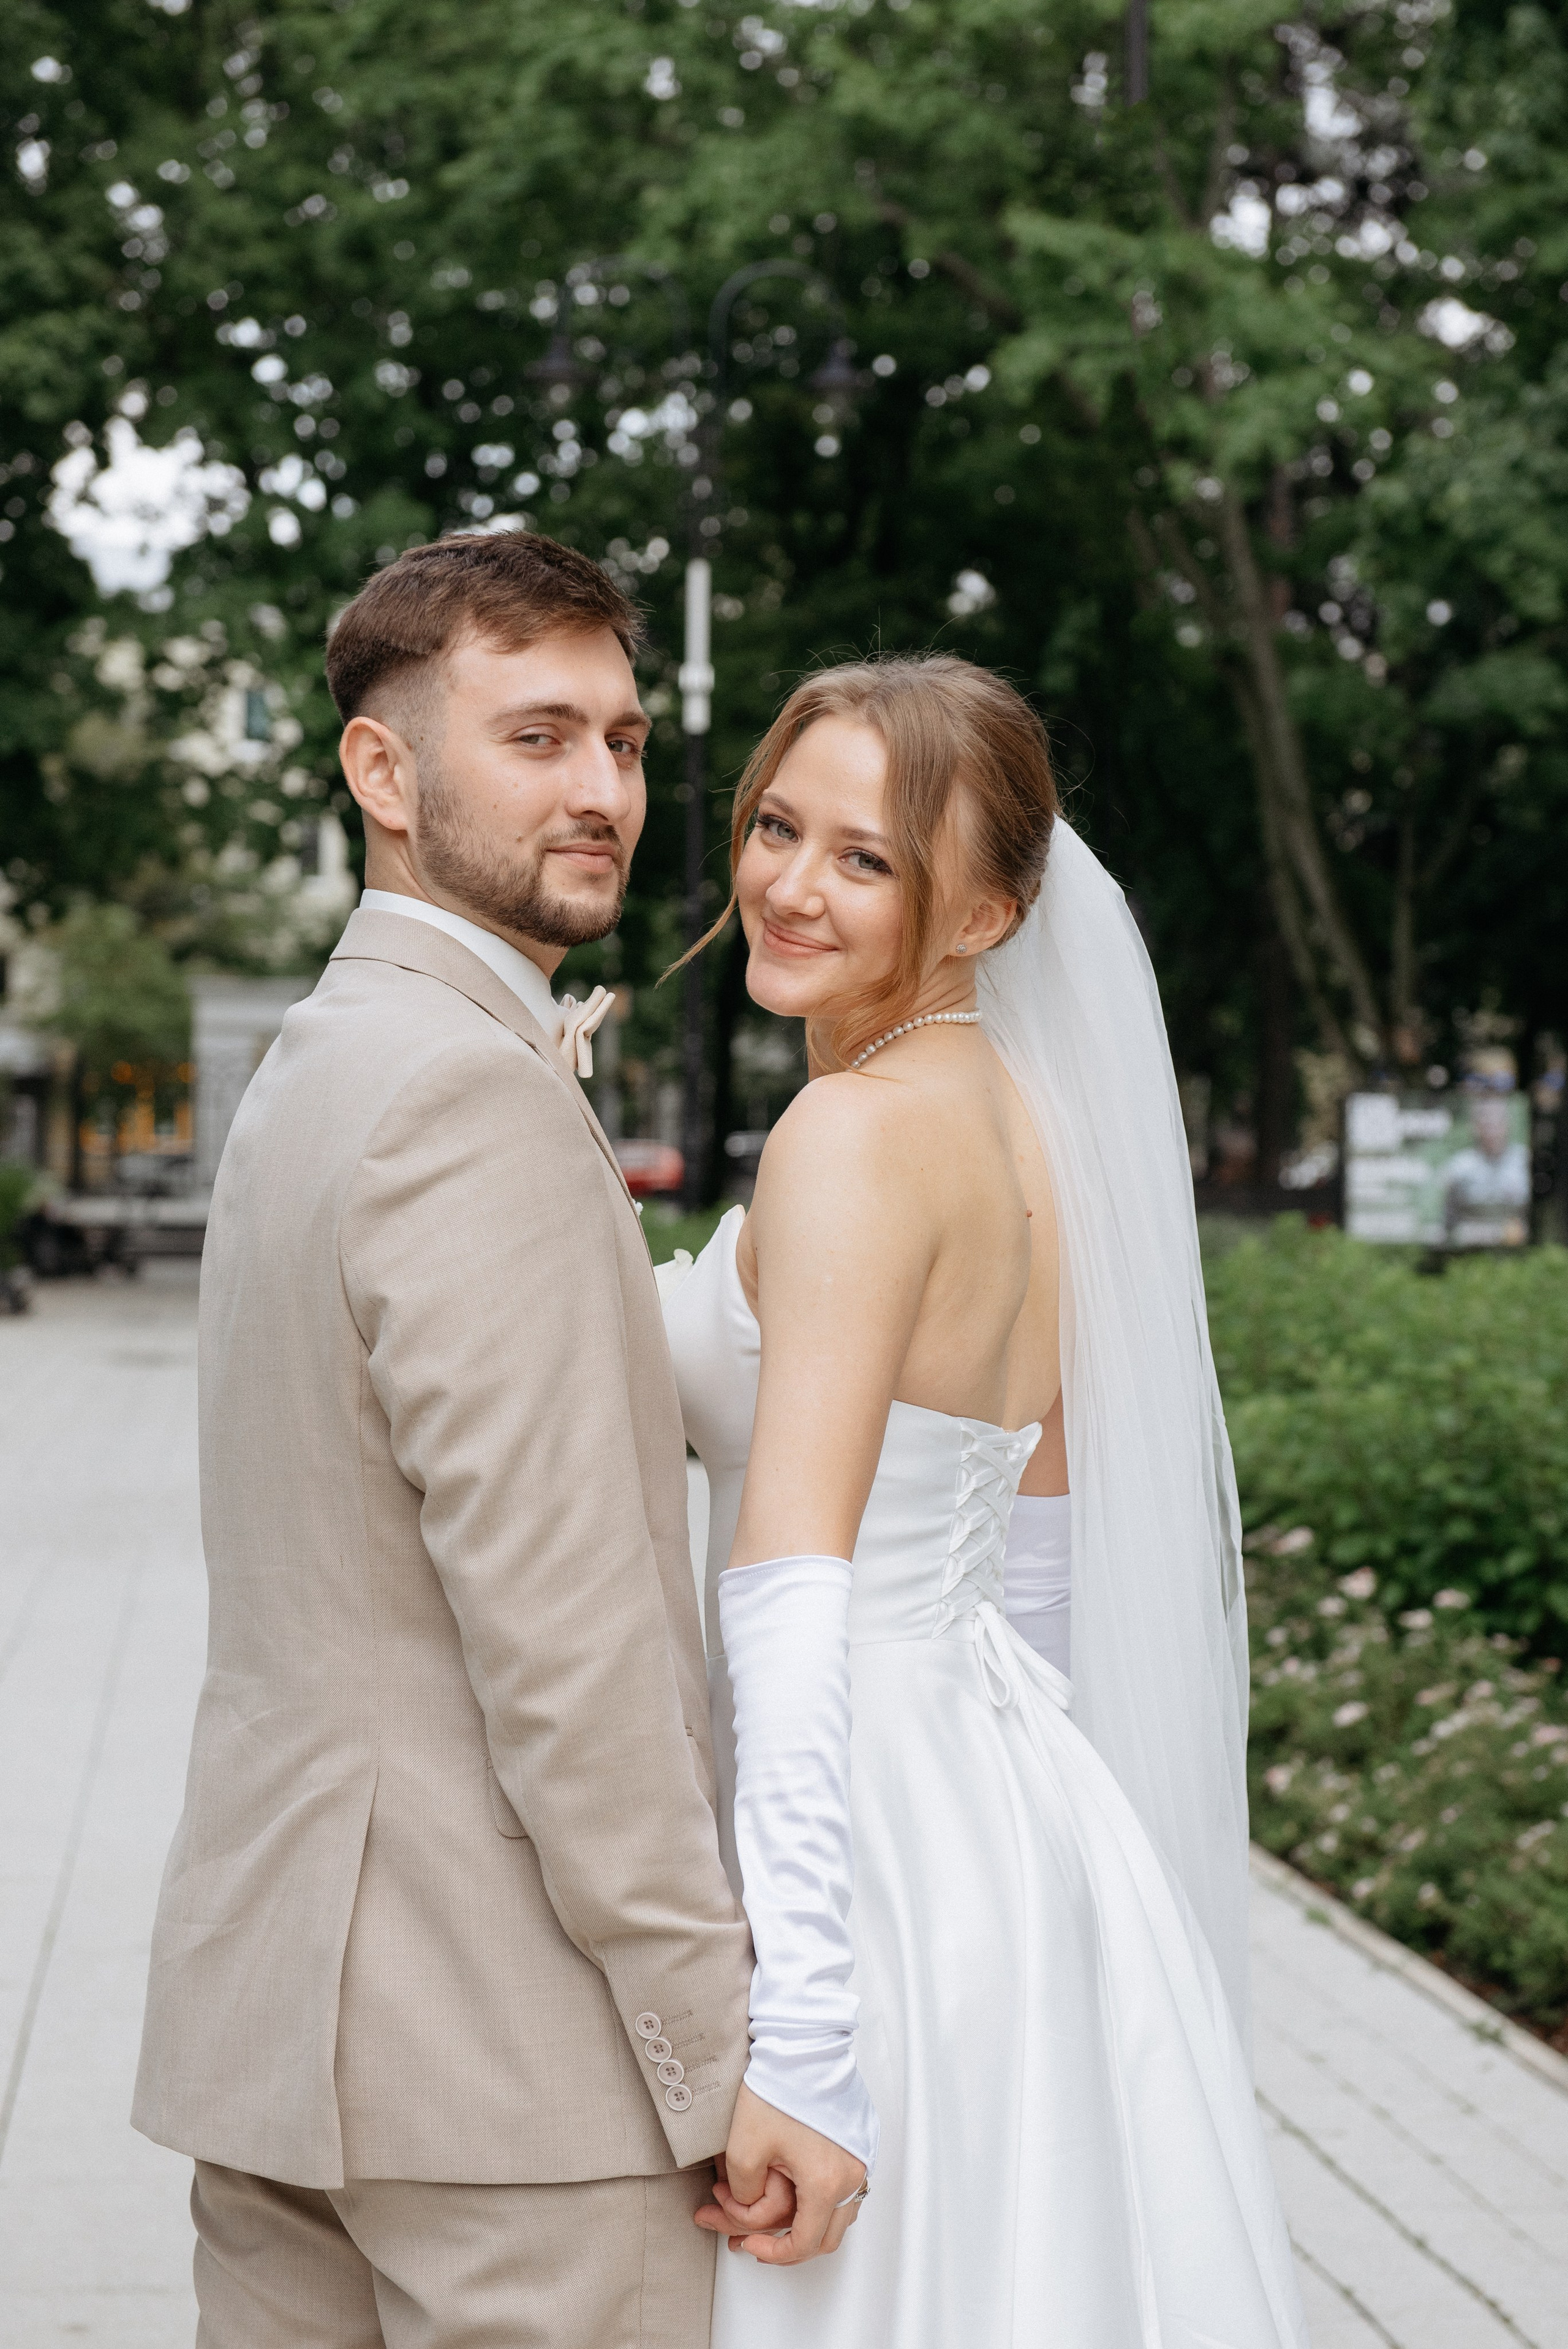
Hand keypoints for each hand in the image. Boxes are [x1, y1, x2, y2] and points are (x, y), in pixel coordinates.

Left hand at [693, 2083, 867, 2263]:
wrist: (804, 2043)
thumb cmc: (779, 2087)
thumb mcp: (744, 2148)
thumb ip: (744, 2193)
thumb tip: (748, 2204)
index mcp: (826, 2183)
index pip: (804, 2243)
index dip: (772, 2254)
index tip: (748, 2244)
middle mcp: (852, 2176)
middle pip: (826, 2237)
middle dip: (788, 2245)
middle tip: (756, 2238)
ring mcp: (860, 2159)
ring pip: (838, 2214)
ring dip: (806, 2222)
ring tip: (772, 2214)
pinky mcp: (860, 2142)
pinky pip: (845, 2188)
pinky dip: (820, 2199)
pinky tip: (794, 2188)